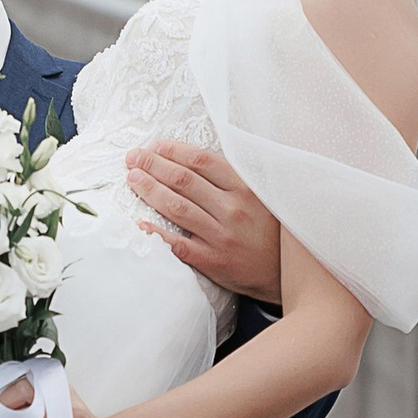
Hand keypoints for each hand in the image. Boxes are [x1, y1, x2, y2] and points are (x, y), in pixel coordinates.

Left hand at [123, 139, 283, 300]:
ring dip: (149, 190)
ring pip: (177, 208)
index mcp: (245, 188)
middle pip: (184, 180)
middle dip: (153, 165)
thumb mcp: (262, 196)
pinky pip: (178, 245)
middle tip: (133, 158)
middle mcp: (233, 209)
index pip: (201, 161)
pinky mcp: (212, 261)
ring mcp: (222, 236)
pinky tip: (140, 224)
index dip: (173, 151)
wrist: (285, 272)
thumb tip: (195, 156)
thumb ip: (234, 177)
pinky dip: (156, 233)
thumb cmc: (268, 229)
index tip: (154, 146)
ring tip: (132, 179)